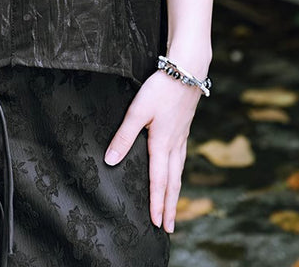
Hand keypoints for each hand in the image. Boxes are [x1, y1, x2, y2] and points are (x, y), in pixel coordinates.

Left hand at [103, 71, 200, 232]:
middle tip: (169, 228)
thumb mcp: (138, 110)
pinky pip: (182, 158)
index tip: (156, 223)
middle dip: (170, 206)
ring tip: (174, 207)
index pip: (159, 181)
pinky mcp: (184, 127)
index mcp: (162, 144)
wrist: (187, 70)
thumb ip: (124, 135)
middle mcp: (175, 145)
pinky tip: (177, 170)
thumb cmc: (161, 88)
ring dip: (176, 191)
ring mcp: (182, 136)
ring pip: (179, 171)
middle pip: (173, 182)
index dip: (157, 203)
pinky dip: (179, 172)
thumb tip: (111, 160)